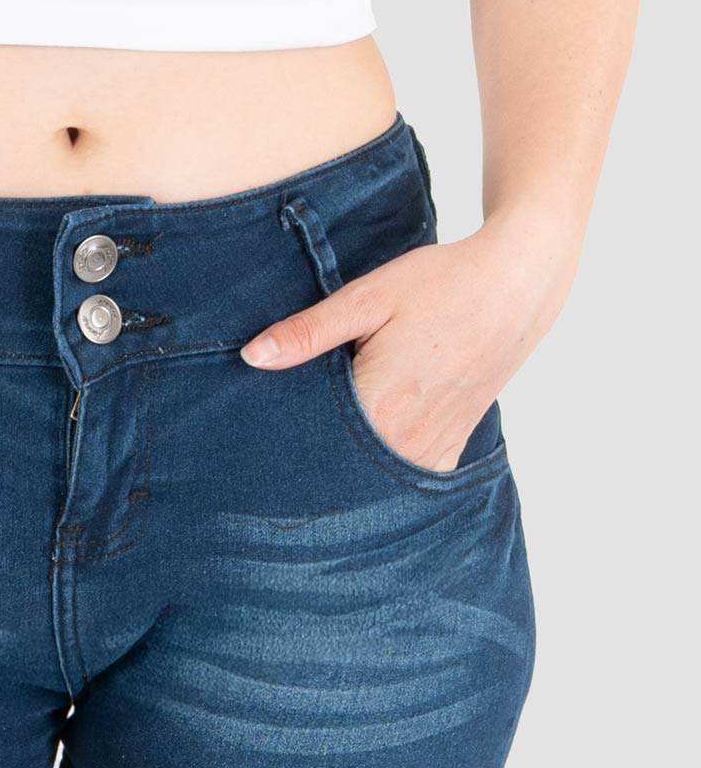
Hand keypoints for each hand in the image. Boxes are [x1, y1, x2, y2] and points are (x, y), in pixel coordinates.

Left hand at [240, 210, 580, 470]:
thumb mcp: (368, 298)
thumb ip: (309, 332)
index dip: (284, 444)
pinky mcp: (454, 443)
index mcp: (379, 405)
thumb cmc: (441, 284)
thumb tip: (252, 356)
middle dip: (312, 463)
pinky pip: (412, 478)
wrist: (516, 286)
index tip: (260, 441)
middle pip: (342, 470)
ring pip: (377, 483)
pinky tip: (369, 458)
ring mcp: (435, 446)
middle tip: (281, 453)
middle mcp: (408, 439)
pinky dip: (388, 474)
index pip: (312, 446)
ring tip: (321, 456)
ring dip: (350, 472)